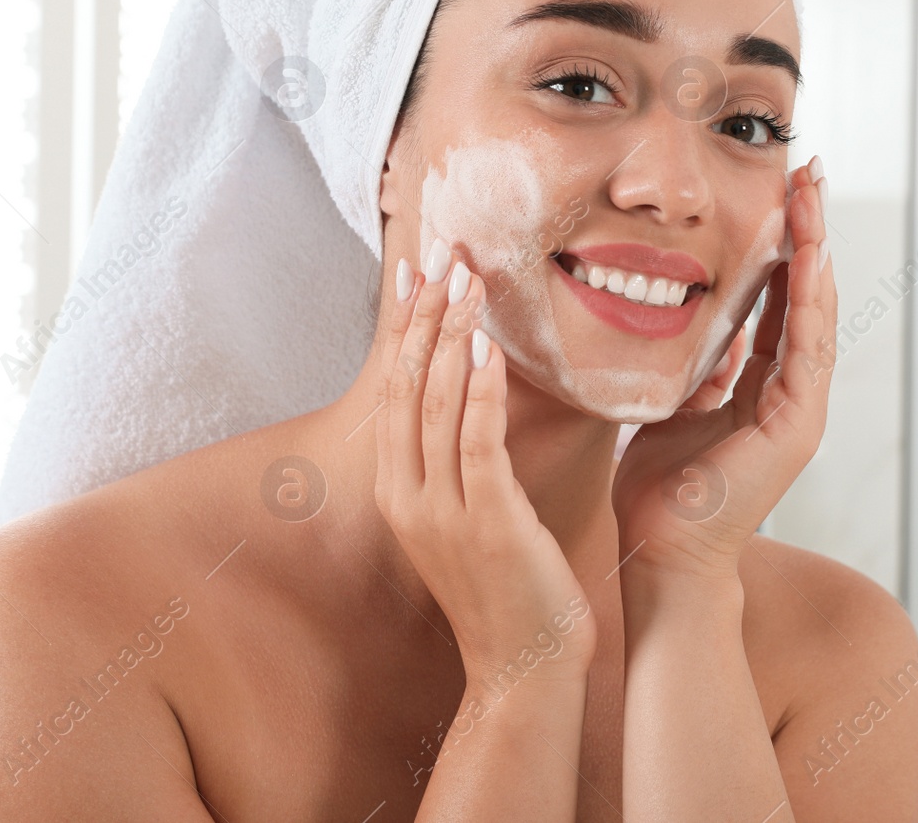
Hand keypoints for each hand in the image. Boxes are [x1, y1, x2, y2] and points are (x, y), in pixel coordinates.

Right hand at [375, 239, 596, 685]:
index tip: (414, 269)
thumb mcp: (470, 515)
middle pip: (407, 384)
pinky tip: (487, 349)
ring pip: (436, 403)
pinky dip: (479, 391)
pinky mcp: (485, 522)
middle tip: (444, 251)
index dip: (404, 326)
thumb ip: (463, 459)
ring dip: (451, 334)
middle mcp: (409, 496)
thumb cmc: (508, 587)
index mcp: (401, 491)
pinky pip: (476, 442)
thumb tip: (474, 394)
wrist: (524, 666)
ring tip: (467, 278)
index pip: (394, 389)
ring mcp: (442, 511)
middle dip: (426, 313)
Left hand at [610, 161, 837, 580]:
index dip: (780, 245)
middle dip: (807, 230)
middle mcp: (790, 393)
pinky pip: (807, 349)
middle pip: (806, 295)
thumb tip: (695, 326)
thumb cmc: (657, 492)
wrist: (660, 556)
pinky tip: (809, 255)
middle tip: (808, 168)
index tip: (778, 191)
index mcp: (760, 387)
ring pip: (815, 312)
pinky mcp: (797, 427)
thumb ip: (695, 369)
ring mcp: (800, 409)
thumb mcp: (671, 408)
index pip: (777, 301)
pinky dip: (809, 300)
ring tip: (813, 193)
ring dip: (815, 249)